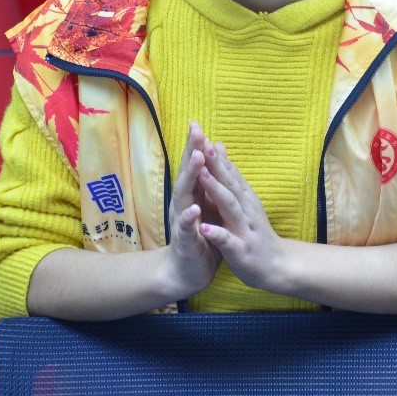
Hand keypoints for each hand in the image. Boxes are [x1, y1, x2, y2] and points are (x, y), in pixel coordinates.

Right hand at [165, 121, 221, 297]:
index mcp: (191, 196)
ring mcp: (183, 223)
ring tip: (196, 158)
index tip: (197, 123)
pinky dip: (189, 219)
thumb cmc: (200, 236)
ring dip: (190, 178)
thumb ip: (208, 180)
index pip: (193, 167)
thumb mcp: (207, 205)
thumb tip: (213, 152)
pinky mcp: (186, 242)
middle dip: (191, 152)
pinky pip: (187, 229)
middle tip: (196, 130)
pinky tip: (194, 209)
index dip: (195, 146)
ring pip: (185, 197)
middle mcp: (183, 205)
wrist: (187, 272)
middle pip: (187, 175)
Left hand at [195, 141, 291, 294]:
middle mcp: (246, 208)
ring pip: (229, 207)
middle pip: (229, 183)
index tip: (198, 132)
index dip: (213, 152)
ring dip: (216, 191)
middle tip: (200, 144)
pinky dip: (217, 234)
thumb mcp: (244, 200)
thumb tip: (218, 145)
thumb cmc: (256, 232)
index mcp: (244, 197)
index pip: (228, 170)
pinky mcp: (241, 250)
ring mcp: (244, 229)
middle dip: (214, 164)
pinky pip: (228, 241)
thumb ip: (230, 174)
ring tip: (202, 176)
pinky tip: (205, 229)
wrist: (277, 265)